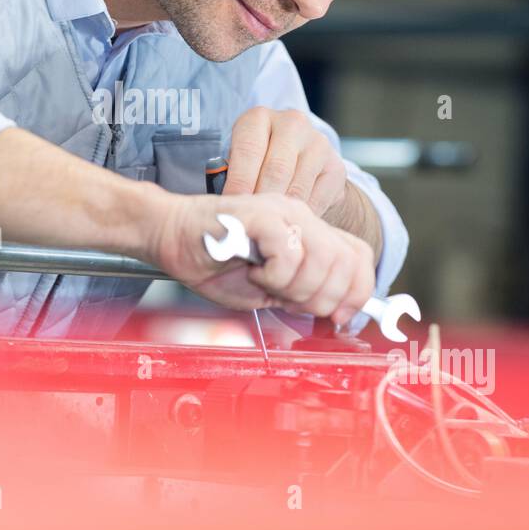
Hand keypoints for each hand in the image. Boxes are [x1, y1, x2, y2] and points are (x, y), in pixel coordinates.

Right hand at [147, 192, 375, 324]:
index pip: (358, 255)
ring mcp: (283, 212)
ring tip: (267, 284)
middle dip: (323, 297)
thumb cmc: (211, 262)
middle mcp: (301, 216)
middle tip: (290, 302)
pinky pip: (290, 254)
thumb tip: (336, 311)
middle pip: (346, 262)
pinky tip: (254, 273)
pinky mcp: (262, 215)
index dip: (359, 291)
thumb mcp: (268, 288)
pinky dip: (275, 276)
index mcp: (306, 230)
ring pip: (323, 260)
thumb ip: (303, 294)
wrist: (169, 236)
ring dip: (297, 288)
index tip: (340, 317)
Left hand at [223, 107, 347, 219]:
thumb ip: (229, 176)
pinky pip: (316, 200)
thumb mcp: (240, 162)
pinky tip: (290, 223)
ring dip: (281, 212)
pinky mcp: (336, 166)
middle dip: (260, 201)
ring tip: (268, 227)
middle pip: (275, 170)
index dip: (239, 183)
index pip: (248, 150)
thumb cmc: (260, 166)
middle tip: (251, 223)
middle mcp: (291, 124)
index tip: (233, 207)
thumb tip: (225, 204)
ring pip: (296, 188)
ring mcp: (317, 143)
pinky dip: (301, 216)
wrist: (303, 168)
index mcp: (259, 118)